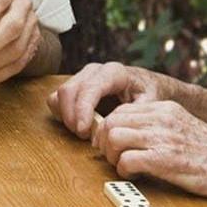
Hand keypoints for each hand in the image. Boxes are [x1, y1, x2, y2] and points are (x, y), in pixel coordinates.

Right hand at [48, 62, 168, 138]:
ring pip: (60, 94)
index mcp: (114, 72)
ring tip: (83, 132)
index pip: (89, 88)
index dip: (82, 110)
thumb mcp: (150, 104)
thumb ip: (134, 112)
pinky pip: (56, 98)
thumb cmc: (149, 95)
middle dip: (71, 117)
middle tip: (84, 136)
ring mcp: (83, 76)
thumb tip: (113, 123)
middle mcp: (95, 70)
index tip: (83, 131)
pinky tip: (77, 125)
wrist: (147, 86)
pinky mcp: (75, 85)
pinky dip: (61, 114)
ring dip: (66, 116)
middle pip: (69, 91)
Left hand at [94, 100, 206, 200]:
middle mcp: (162, 118)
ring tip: (123, 166)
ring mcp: (162, 138)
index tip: (111, 143)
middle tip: (112, 157)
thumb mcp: (183, 128)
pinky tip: (135, 176)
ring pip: (113, 137)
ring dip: (112, 155)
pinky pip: (126, 161)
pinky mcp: (163, 160)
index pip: (122, 110)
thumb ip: (158, 127)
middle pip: (112, 121)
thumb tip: (126, 134)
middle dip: (104, 141)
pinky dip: (124, 171)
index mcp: (166, 109)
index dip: (110, 128)